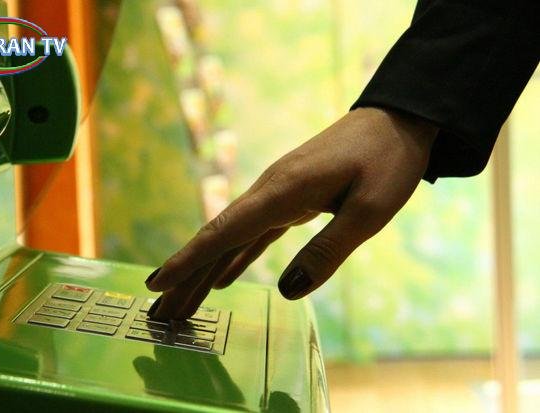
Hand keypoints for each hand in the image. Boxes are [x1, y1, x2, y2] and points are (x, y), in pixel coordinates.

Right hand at [146, 107, 436, 319]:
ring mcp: (276, 194)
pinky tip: (222, 280)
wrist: (396, 118)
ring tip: (181, 304)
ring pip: (231, 238)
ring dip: (204, 271)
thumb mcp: (370, 209)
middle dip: (186, 277)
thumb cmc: (388, 160)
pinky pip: (253, 234)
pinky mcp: (289, 198)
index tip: (156, 284)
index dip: (188, 260)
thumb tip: (286, 290)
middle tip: (160, 314)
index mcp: (283, 191)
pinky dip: (233, 258)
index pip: (224, 232)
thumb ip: (328, 250)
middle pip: (217, 239)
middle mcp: (269, 191)